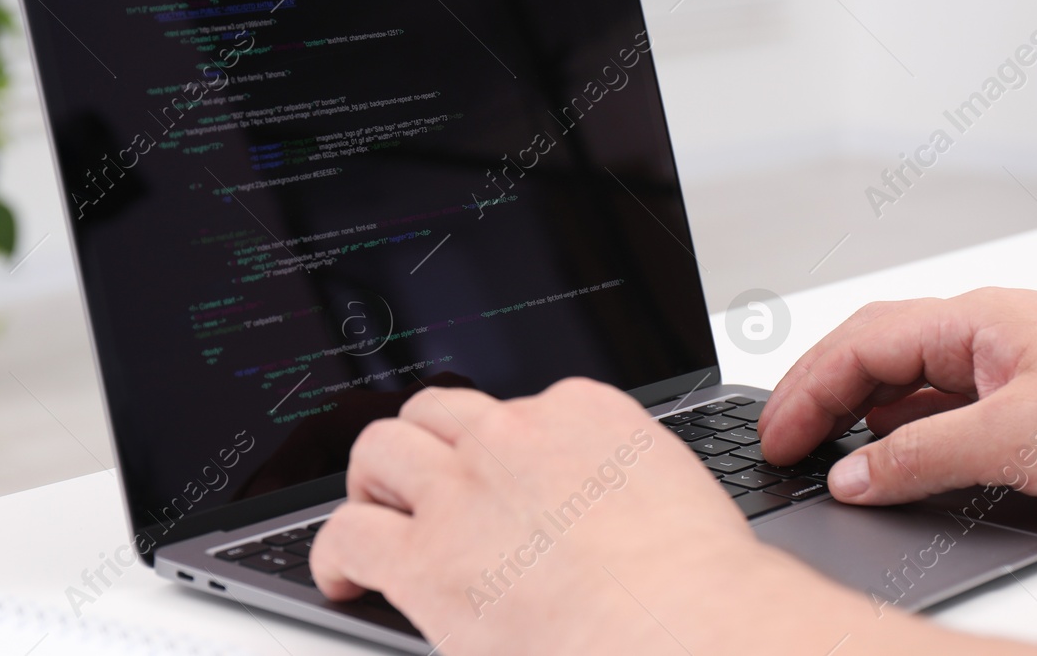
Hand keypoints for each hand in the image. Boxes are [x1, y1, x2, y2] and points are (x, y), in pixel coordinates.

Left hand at [309, 378, 964, 654]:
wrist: (689, 631)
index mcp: (583, 414)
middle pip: (438, 410)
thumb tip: (613, 514)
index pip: (519, 404)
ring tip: (375, 514)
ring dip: (374, 482)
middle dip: (426, 444)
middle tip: (423, 483)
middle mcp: (516, 435)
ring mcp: (465, 490)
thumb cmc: (700, 587)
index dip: (501, 443)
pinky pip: (348, 533)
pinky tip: (345, 575)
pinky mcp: (428, 556)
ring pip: (381, 450)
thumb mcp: (669, 493)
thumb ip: (623, 483)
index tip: (500, 472)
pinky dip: (336, 553)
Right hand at [759, 288, 1036, 505]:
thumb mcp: (1017, 440)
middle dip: (818, 392)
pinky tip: (889, 451)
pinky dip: (900, 424)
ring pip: (902, 374)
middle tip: (781, 442)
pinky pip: (937, 400)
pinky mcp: (1019, 390)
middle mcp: (978, 329)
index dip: (807, 391)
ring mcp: (998, 358)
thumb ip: (921, 458)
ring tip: (819, 447)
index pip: (860, 345)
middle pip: (870, 350)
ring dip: (856, 406)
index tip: (777, 438)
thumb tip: (849, 474)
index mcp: (969, 319)